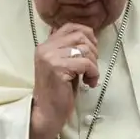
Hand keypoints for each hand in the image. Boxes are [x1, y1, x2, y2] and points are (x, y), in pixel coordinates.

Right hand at [31, 23, 98, 138]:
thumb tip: (89, 36)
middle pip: (81, 36)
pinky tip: (89, 83)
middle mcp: (45, 48)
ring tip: (90, 77)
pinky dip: (93, 73)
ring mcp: (50, 57)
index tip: (91, 50)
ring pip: (85, 49)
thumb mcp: (63, 65)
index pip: (70, 26)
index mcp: (45, 45)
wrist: (47, 112)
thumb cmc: (58, 91)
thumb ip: (69, 50)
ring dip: (94, 65)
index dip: (87, 34)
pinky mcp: (58, 68)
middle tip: (91, 67)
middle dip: (93, 51)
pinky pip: (86, 63)